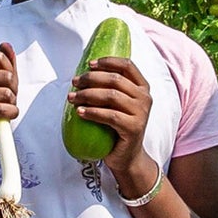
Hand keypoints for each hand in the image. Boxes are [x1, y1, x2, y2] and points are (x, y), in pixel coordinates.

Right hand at [0, 42, 18, 163]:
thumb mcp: (3, 82)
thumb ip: (7, 64)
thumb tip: (6, 45)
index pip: (0, 57)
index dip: (11, 71)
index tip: (5, 83)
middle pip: (7, 75)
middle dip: (13, 89)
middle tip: (5, 99)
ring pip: (7, 93)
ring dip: (12, 104)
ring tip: (2, 108)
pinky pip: (4, 109)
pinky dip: (11, 114)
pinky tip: (4, 117)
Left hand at [65, 56, 151, 172]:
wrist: (127, 155)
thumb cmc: (118, 127)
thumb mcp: (118, 104)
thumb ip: (110, 89)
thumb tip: (82, 75)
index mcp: (142, 88)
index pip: (128, 65)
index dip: (108, 62)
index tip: (89, 64)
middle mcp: (145, 98)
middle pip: (115, 79)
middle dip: (91, 79)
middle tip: (75, 83)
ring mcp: (141, 113)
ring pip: (111, 96)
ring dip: (87, 95)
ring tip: (72, 98)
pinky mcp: (134, 128)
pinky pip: (109, 116)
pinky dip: (92, 112)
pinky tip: (79, 112)